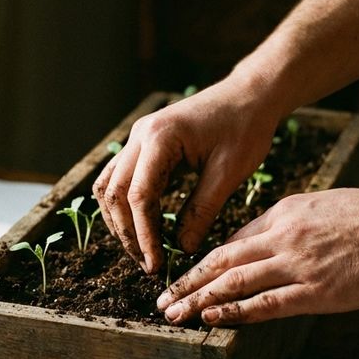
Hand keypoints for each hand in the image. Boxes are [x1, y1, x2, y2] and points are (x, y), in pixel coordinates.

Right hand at [92, 80, 278, 274]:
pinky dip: (123, 206)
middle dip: (127, 234)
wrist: (250, 95)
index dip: (144, 235)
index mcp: (160, 137)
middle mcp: (139, 135)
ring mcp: (137, 139)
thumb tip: (181, 248)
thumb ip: (202, 211)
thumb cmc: (245, 127)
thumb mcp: (229, 173)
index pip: (139, 196)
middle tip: (148, 264)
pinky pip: (118, 179)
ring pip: (109, 187)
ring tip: (141, 250)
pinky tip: (139, 227)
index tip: (156, 263)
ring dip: (119, 222)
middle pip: (115, 194)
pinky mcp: (142, 145)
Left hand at [156, 186, 358, 324]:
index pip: (231, 241)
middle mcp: (282, 236)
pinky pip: (264, 303)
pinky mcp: (315, 290)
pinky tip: (210, 318)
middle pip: (220, 260)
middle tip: (161, 298)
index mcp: (284, 213)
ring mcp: (297, 264)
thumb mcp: (323, 206)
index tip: (183, 276)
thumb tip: (266, 243)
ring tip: (172, 313)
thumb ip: (291, 224)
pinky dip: (233, 310)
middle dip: (186, 281)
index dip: (202, 261)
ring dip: (197, 298)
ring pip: (232, 281)